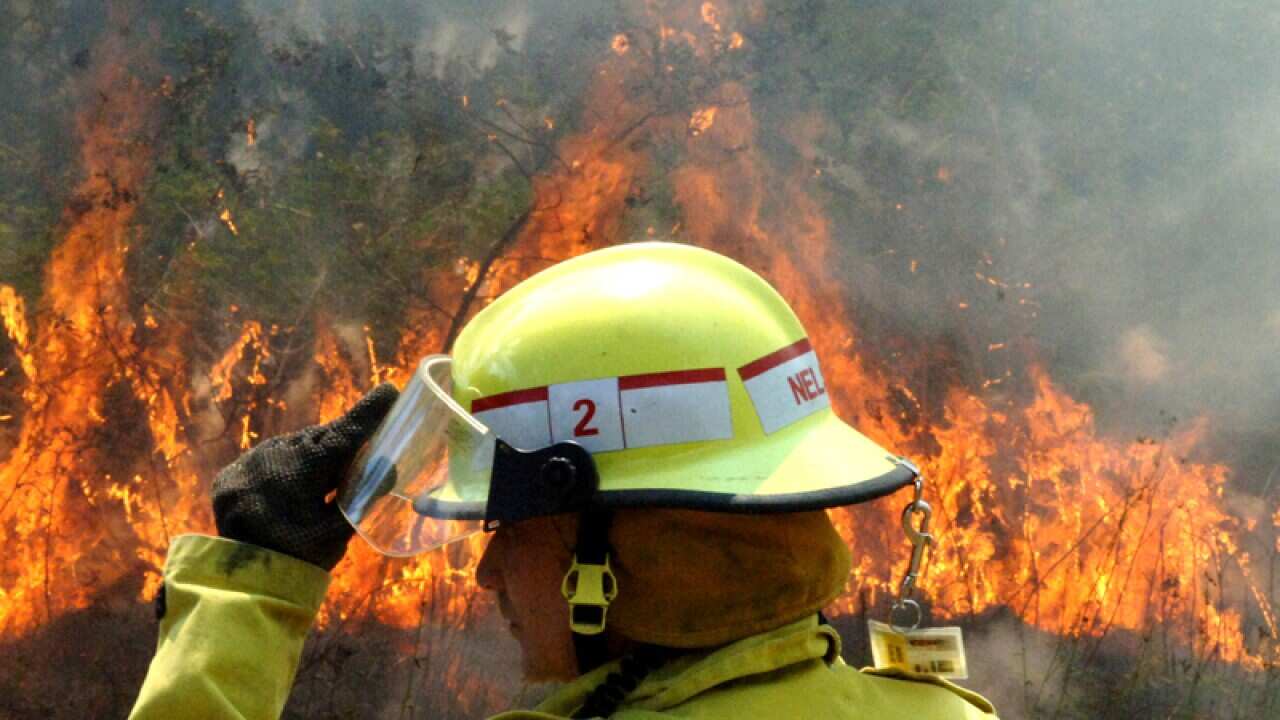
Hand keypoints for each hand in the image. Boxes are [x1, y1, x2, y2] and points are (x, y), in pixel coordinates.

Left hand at [212, 384, 398, 569]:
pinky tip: (294, 486)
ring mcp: (251, 459)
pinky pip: (271, 457)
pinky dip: (288, 466)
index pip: (346, 433)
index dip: (370, 413)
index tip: (390, 391)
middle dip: (346, 439)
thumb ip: (362, 497)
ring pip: (297, 446)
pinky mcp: (235, 469)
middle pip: (322, 438)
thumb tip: (390, 467)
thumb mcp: (336, 532)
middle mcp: (276, 454)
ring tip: (326, 478)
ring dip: (315, 455)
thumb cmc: (298, 557)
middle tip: (368, 443)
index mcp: (304, 468)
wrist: (240, 577)